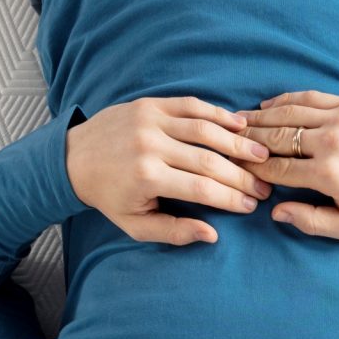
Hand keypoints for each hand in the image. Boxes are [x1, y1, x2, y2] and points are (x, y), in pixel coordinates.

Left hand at [65, 96, 272, 245]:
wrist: (73, 158)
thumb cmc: (109, 197)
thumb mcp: (136, 225)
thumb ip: (174, 232)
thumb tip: (212, 234)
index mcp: (147, 177)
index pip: (202, 188)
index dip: (232, 198)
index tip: (252, 206)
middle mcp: (150, 145)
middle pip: (209, 159)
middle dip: (242, 175)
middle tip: (265, 186)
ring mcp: (150, 120)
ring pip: (205, 129)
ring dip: (237, 143)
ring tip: (261, 155)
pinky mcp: (150, 104)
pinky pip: (191, 105)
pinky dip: (217, 114)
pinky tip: (239, 125)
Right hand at [237, 92, 338, 240]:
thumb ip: (312, 222)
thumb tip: (276, 211)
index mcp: (329, 174)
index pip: (276, 169)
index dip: (252, 169)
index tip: (235, 168)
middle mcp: (331, 142)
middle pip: (276, 137)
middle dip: (249, 140)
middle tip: (227, 141)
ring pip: (289, 113)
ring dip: (260, 117)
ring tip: (239, 122)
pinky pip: (309, 98)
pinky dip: (285, 101)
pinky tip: (268, 106)